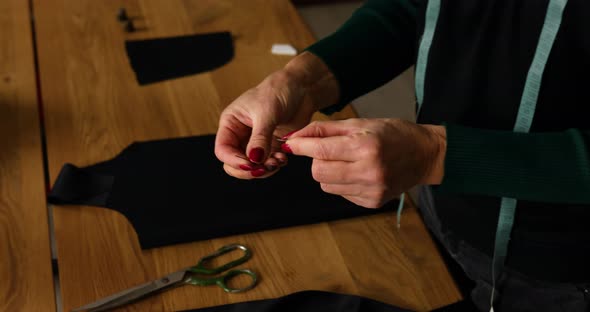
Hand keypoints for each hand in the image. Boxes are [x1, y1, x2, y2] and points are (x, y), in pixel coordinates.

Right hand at [214, 52, 338, 178]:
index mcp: (231, 124)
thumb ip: (260, 138)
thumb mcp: (267, 113)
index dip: (233, 160)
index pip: (223, 150)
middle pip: (234, 163)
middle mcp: (240, 135)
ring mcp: (256, 143)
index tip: (250, 164)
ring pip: (251, 167)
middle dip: (248, 169)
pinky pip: (267, 164)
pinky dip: (274, 166)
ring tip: (278, 161)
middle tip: (264, 168)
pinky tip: (283, 158)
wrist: (301, 89)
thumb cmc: (278, 91)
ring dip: (264, 169)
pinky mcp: (271, 148)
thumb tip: (254, 160)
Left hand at [280, 118, 446, 207]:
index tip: (291, 143)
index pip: (321, 150)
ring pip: (327, 185)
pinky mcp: (372, 202)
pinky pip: (341, 193)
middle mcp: (369, 172)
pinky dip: (343, 182)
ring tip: (348, 161)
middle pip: (318, 172)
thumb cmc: (392, 134)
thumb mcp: (360, 123)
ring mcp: (372, 190)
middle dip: (317, 160)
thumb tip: (295, 138)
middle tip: (331, 150)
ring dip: (329, 172)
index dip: (301, 146)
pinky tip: (359, 172)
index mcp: (365, 147)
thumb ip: (325, 130)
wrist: (424, 154)